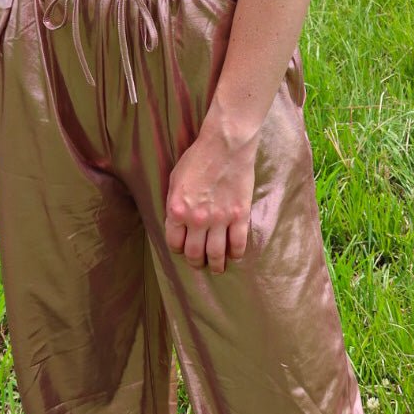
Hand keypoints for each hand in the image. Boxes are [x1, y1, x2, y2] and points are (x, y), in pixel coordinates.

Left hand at [164, 129, 257, 273]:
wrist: (225, 145)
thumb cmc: (198, 158)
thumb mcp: (175, 180)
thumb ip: (174, 204)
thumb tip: (177, 221)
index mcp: (177, 210)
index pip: (174, 243)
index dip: (178, 249)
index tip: (184, 249)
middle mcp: (196, 220)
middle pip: (195, 253)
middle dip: (196, 262)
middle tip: (200, 263)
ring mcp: (220, 219)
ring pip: (216, 254)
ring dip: (216, 265)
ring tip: (218, 268)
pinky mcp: (239, 216)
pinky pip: (238, 244)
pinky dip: (235, 254)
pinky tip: (234, 255)